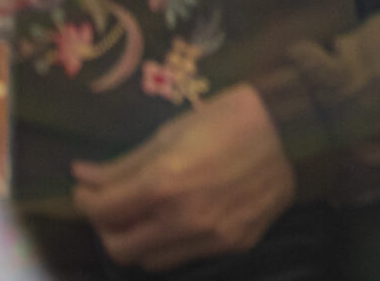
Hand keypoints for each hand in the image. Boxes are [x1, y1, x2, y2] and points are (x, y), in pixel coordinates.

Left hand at [72, 84, 295, 268]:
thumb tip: (82, 177)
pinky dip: (178, 241)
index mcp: (164, 183)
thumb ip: (124, 163)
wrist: (297, 127)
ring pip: (151, 261)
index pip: (99, 211)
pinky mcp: (236, 243)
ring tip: (153, 215)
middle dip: (108, 229)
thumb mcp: (172, 132)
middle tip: (117, 208)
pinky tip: (190, 216)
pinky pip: (191, 255)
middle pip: (119, 248)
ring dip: (143, 240)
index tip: (90, 190)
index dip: (85, 200)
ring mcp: (213, 236)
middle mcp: (184, 218)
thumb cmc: (229, 118)